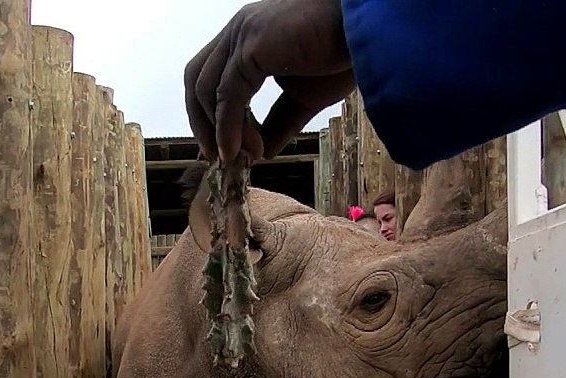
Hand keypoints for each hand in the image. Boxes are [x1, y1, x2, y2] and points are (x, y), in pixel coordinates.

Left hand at [184, 0, 354, 163]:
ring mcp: (241, 35)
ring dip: (218, 130)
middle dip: (201, 122)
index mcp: (248, 38)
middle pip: (196, 80)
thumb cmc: (344, 52)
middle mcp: (238, 32)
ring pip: (206, 89)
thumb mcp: (305, 98)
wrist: (369, 31)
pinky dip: (227, 127)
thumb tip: (262, 152)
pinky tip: (238, 151)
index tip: (223, 148)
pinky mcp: (251, 46)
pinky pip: (228, 95)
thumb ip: (280, 122)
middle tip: (218, 157)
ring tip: (240, 158)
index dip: (210, 115)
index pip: (211, 77)